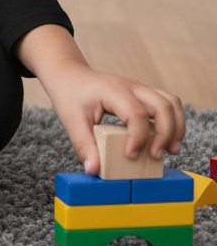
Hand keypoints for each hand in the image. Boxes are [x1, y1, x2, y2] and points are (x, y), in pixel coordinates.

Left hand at [44, 61, 184, 175]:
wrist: (69, 75)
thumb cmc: (70, 95)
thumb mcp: (71, 120)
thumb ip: (84, 145)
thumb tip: (94, 170)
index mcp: (113, 91)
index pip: (136, 113)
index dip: (138, 138)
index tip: (130, 156)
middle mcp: (131, 86)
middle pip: (163, 105)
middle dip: (166, 133)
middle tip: (156, 156)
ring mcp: (139, 88)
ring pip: (171, 102)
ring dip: (176, 127)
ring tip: (170, 150)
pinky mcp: (143, 95)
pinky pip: (167, 104)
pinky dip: (172, 122)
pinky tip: (164, 141)